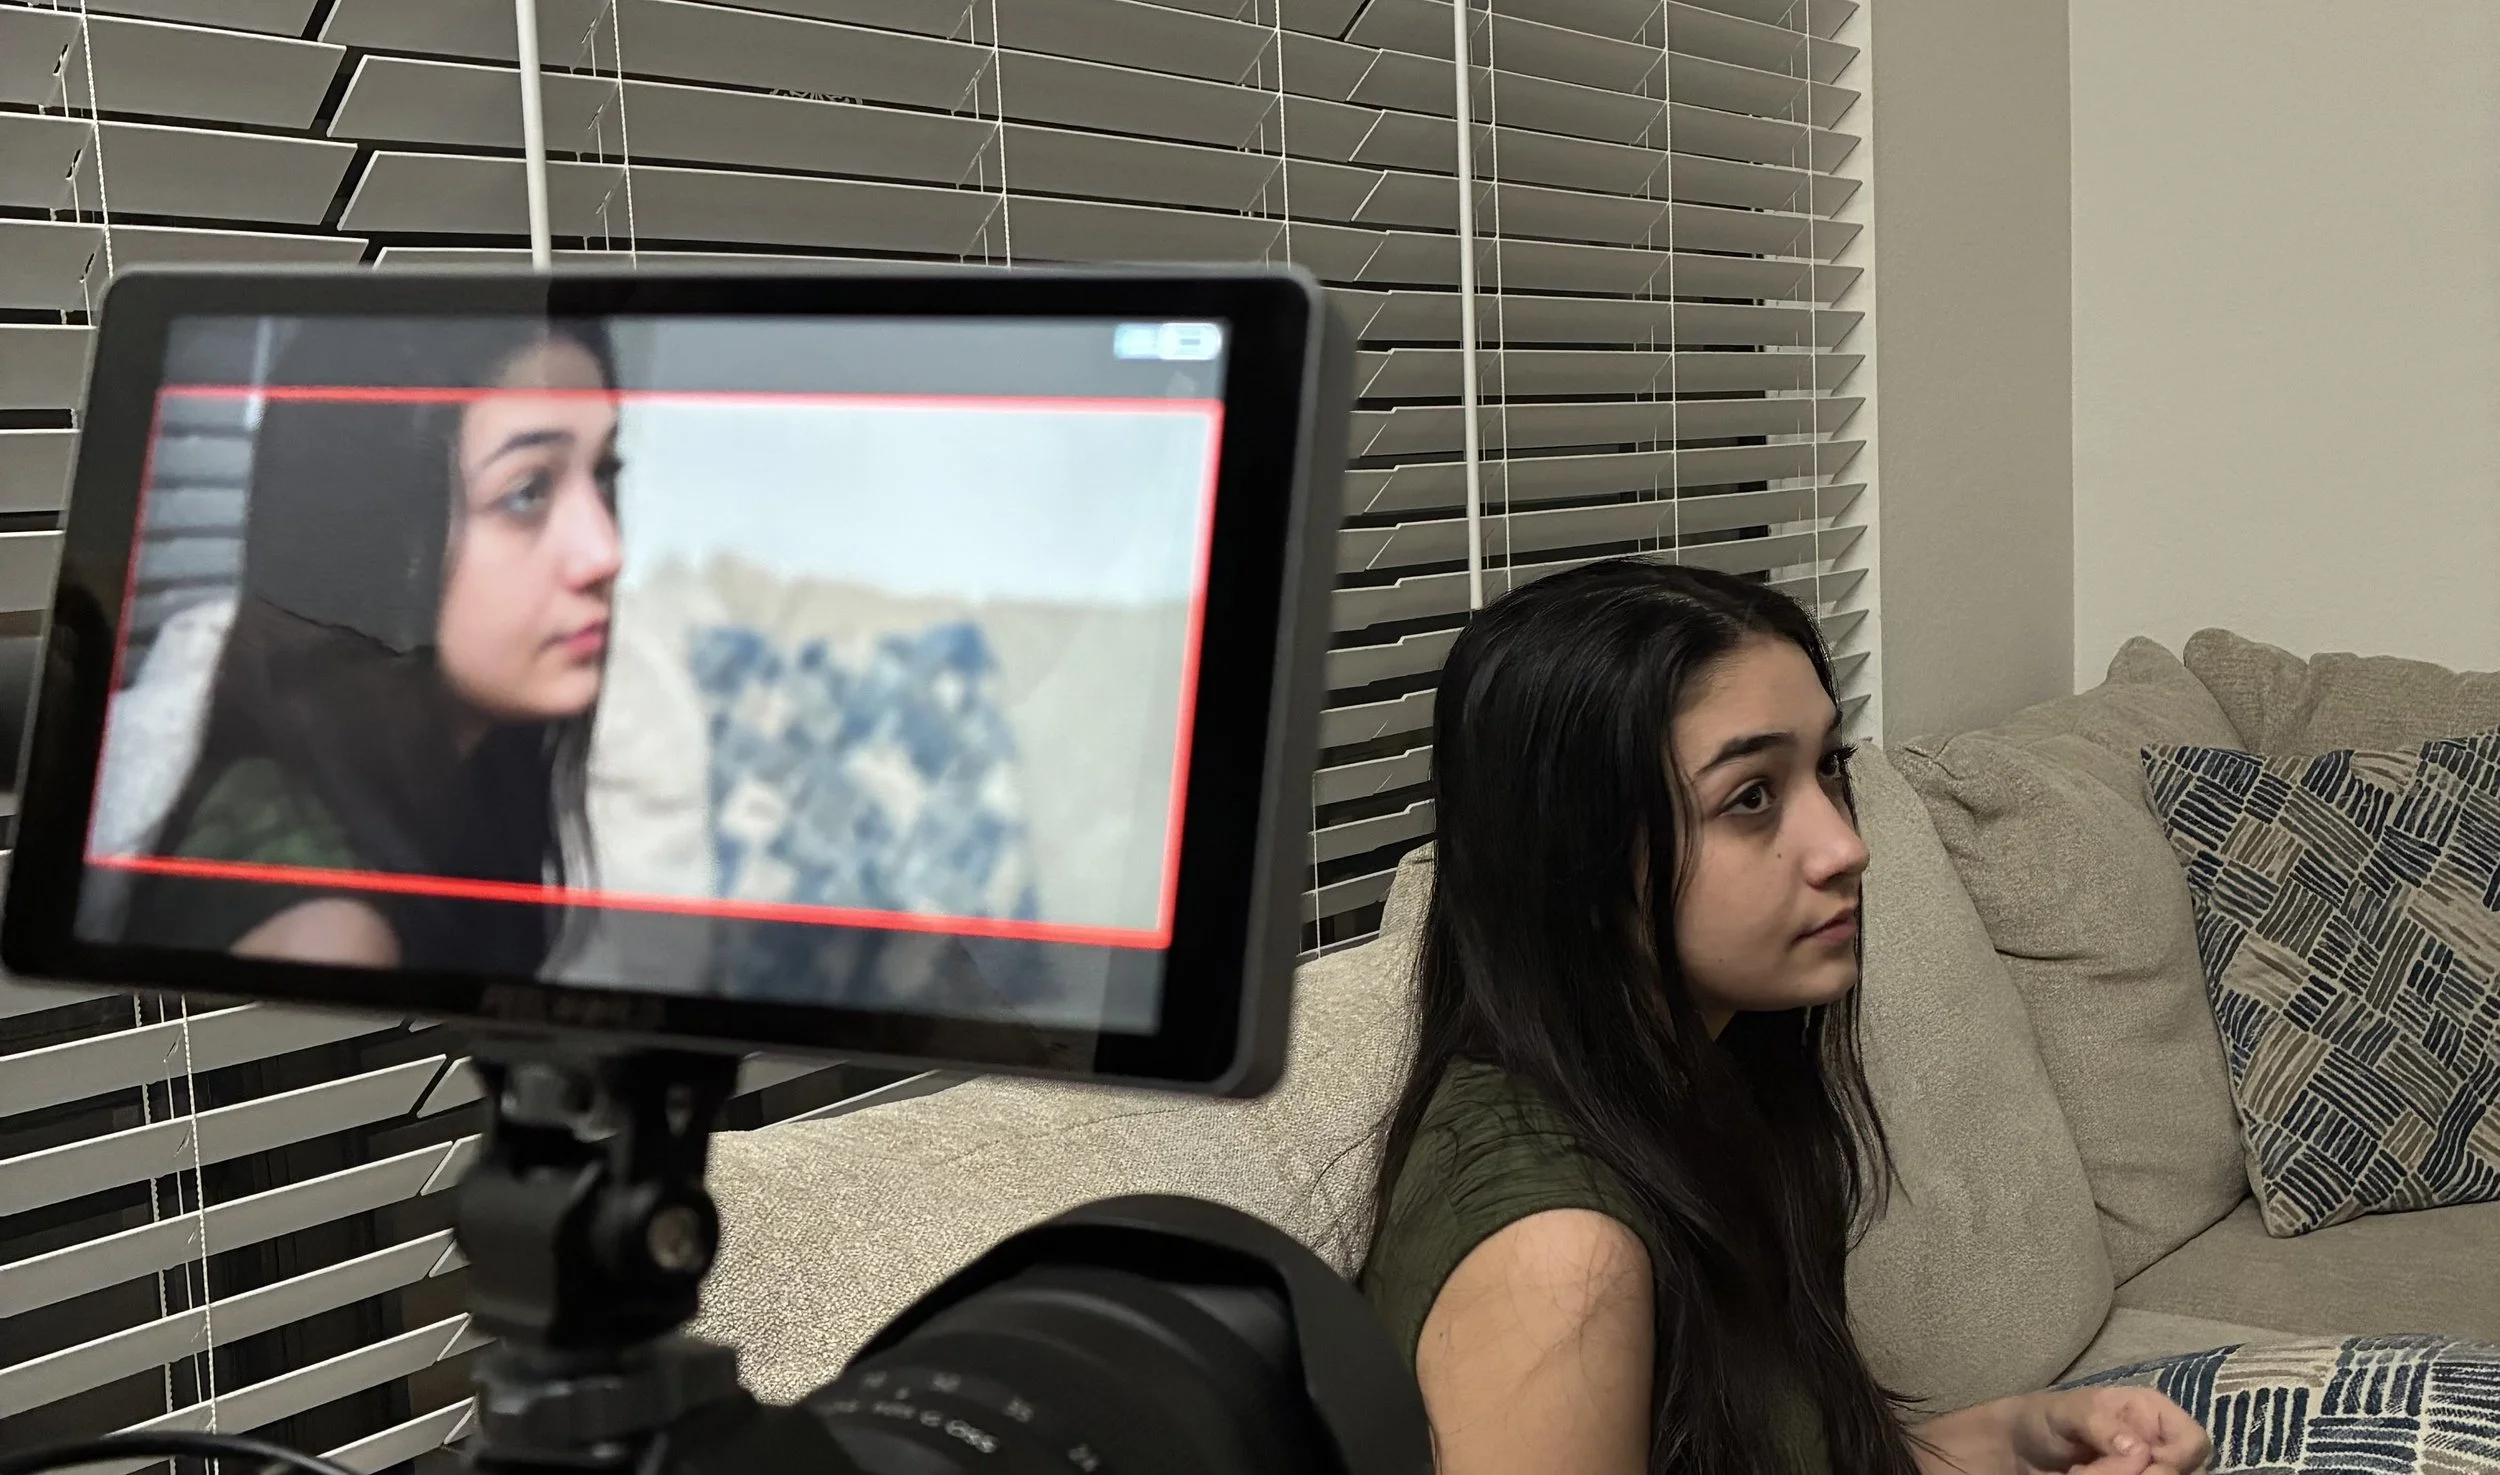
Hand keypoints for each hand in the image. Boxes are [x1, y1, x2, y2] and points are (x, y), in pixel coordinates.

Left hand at [2007, 1386, 2209, 1474]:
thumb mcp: (2067, 1412)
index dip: (2177, 1459)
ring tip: (2084, 1473)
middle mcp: (2159, 1444)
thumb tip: (2140, 1451)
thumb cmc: (2045, 1418)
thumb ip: (2101, 1426)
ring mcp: (2146, 1468)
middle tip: (2095, 1472)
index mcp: (2153, 1413)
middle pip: (2187, 1474)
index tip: (2143, 1464)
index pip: (2194, 1441)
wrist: (2019, 1448)